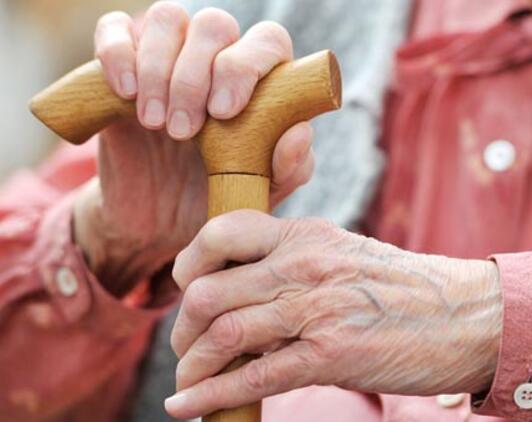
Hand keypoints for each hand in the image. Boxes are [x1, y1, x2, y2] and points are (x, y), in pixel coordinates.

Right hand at [73, 3, 313, 294]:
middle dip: (195, 77)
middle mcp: (217, 59)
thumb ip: (287, 168)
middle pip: (215, 25)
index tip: (224, 112)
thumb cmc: (219, 198)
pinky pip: (115, 28)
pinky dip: (117, 52)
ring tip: (155, 123)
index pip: (267, 40)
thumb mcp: (258, 192)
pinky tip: (125, 94)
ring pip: (168, 18)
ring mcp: (169, 57)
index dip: (246, 66)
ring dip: (158, 69)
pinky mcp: (122, 65)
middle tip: (183, 132)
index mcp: (260, 82)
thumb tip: (299, 133)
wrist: (160, 225)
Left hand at [164, 210, 502, 418]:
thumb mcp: (346, 254)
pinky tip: (187, 409)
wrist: (467, 315)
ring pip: (223, 334)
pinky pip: (253, 378)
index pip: (223, 231)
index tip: (185, 288)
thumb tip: (245, 294)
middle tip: (186, 346)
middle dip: (184, 327)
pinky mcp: (330, 356)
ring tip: (189, 380)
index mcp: (306, 234)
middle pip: (210, 291)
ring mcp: (316, 309)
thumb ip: (296, 264)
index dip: (189, 263)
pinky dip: (210, 397)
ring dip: (193, 364)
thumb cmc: (405, 288)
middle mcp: (305, 264)